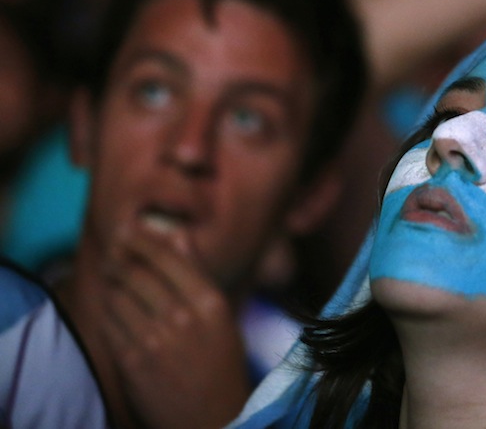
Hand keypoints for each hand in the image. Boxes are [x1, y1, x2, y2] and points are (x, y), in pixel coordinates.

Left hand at [100, 226, 250, 428]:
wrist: (214, 418)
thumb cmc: (221, 362)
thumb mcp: (222, 315)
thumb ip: (198, 274)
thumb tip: (177, 236)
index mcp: (210, 302)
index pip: (167, 257)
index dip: (142, 240)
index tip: (129, 230)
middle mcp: (183, 318)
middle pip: (137, 273)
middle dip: (120, 259)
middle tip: (114, 252)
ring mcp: (156, 341)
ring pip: (118, 297)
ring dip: (113, 284)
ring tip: (114, 280)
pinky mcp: (134, 363)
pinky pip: (110, 325)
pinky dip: (108, 312)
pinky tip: (114, 309)